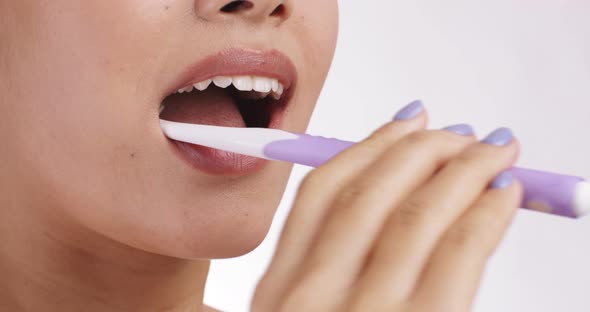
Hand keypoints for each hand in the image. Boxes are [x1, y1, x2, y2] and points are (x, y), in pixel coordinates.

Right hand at [252, 104, 521, 311]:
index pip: (318, 194)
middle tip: (458, 132)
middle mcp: (311, 297)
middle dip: (420, 147)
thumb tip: (395, 202)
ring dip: (462, 169)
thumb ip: (328, 275)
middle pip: (366, 192)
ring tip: (493, 151)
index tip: (406, 122)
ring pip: (415, 214)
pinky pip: (459, 250)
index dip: (368, 146)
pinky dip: (487, 212)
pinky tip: (504, 194)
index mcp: (277, 293)